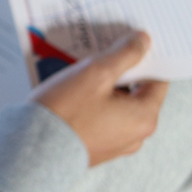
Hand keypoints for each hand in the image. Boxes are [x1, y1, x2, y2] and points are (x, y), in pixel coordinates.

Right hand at [31, 31, 167, 165]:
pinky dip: (94, 104)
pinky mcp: (96, 148)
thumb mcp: (97, 73)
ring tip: (82, 73)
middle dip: (121, 71)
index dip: (146, 58)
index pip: (158, 79)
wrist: (33, 151)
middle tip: (101, 54)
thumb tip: (143, 41)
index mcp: (144, 118)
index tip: (131, 42)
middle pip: (137, 92)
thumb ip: (125, 54)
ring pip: (118, 105)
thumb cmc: (66, 111)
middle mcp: (135, 136)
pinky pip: (103, 119)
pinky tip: (75, 93)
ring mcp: (116, 145)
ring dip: (104, 87)